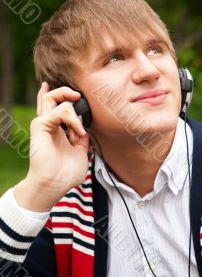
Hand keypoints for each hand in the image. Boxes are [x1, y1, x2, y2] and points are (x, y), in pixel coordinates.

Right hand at [14, 82, 89, 211]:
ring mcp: (43, 124)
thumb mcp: (80, 153)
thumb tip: (86, 130)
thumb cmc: (65, 174)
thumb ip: (82, 140)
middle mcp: (48, 124)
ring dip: (71, 106)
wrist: (55, 184)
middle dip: (66, 91)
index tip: (80, 106)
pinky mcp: (40, 126)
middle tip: (79, 96)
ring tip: (79, 126)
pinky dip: (72, 120)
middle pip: (51, 96)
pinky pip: (58, 112)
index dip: (67, 99)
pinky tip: (78, 133)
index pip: (55, 105)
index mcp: (56, 129)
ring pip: (51, 97)